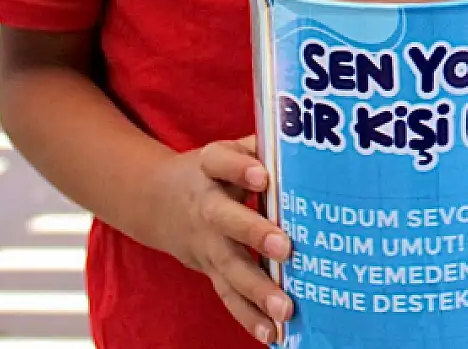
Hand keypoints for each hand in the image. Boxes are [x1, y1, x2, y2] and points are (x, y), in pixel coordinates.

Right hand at [158, 137, 293, 342]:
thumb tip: (308, 138)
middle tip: (285, 247)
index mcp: (210, 168)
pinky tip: (274, 334)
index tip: (262, 176)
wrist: (159, 201)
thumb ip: (264, 145)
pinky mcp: (211, 271)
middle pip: (226, 220)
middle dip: (254, 234)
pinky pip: (229, 296)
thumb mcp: (230, 148)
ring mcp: (207, 244)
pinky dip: (250, 317)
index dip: (239, 168)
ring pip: (229, 267)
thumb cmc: (216, 171)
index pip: (220, 162)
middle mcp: (206, 207)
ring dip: (257, 290)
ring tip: (285, 309)